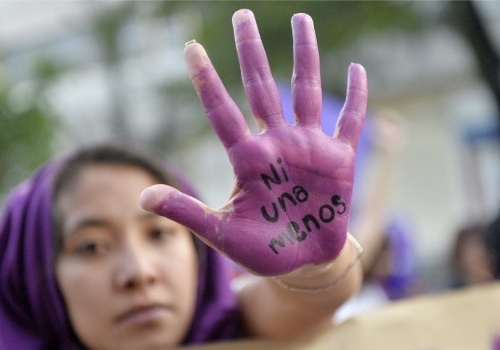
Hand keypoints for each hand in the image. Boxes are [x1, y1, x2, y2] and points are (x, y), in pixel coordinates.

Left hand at [141, 9, 366, 275]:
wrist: (303, 263)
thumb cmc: (262, 248)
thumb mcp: (221, 233)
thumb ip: (186, 212)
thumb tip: (142, 196)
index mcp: (248, 159)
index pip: (222, 111)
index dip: (207, 80)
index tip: (190, 47)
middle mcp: (277, 143)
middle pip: (261, 87)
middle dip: (250, 52)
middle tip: (240, 16)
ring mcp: (309, 148)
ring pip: (305, 91)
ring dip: (305, 56)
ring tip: (300, 20)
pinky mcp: (339, 160)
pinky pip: (349, 122)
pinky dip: (356, 99)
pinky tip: (356, 70)